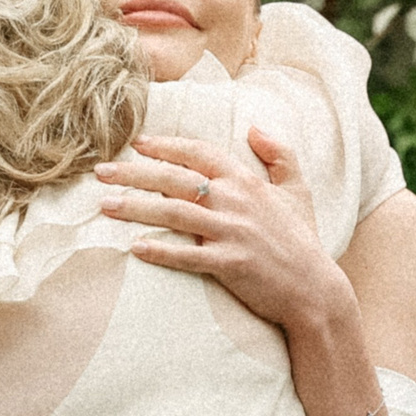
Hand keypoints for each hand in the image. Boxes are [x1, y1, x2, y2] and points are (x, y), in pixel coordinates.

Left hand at [94, 126, 349, 331]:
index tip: (136, 143)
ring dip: (136, 208)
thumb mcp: (298, 190)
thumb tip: (255, 126)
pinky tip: (135, 249)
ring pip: (174, 214)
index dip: (166, 146)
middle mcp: (236, 202)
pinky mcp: (229, 264)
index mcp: (246, 182)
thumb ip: (280, 155)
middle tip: (99, 171)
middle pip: (175, 180)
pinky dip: (162, 252)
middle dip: (134, 173)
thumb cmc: (302, 240)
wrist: (315, 289)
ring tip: (104, 205)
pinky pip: (188, 256)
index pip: (199, 153)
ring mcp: (232, 232)